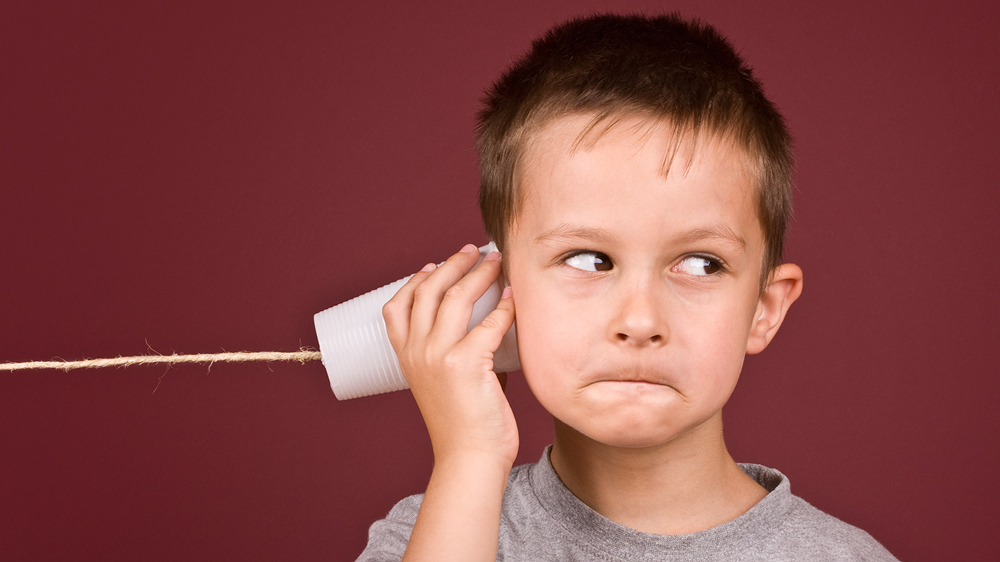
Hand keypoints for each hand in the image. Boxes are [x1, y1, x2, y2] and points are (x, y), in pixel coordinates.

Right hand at [383, 244, 517, 467]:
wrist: (469, 459)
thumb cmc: (464, 424)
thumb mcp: (444, 382)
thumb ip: (456, 351)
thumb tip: (488, 319)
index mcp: (405, 357)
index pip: (395, 306)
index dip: (414, 280)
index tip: (433, 264)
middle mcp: (416, 352)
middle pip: (427, 290)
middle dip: (451, 264)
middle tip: (472, 251)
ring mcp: (438, 356)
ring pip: (456, 297)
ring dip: (478, 273)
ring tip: (495, 261)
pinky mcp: (466, 363)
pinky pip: (490, 322)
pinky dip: (505, 305)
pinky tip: (514, 296)